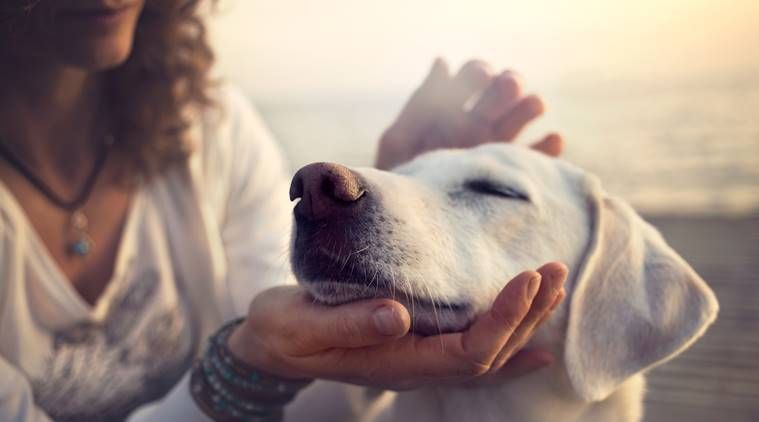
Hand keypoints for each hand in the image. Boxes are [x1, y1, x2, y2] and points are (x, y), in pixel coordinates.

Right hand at [227, 262, 566, 389]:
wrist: (270, 345)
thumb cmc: (283, 332)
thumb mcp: (302, 325)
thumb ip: (348, 324)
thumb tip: (397, 314)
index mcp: (395, 363)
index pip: (468, 352)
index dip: (504, 319)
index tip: (528, 278)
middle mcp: (416, 368)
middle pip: (490, 354)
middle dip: (527, 314)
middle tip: (554, 269)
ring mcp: (418, 360)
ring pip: (488, 354)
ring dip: (525, 322)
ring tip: (553, 287)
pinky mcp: (415, 346)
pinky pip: (473, 354)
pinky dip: (508, 346)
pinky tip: (536, 345)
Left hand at [376, 58, 563, 169]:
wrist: (411, 226)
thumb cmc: (399, 182)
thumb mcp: (400, 141)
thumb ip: (421, 104)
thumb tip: (442, 61)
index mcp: (451, 109)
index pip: (473, 76)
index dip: (479, 72)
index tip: (481, 76)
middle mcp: (478, 124)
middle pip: (503, 91)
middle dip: (508, 84)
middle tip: (507, 87)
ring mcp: (497, 148)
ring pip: (523, 116)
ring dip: (530, 105)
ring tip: (533, 105)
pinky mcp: (512, 175)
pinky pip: (538, 158)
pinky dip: (549, 147)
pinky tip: (552, 139)